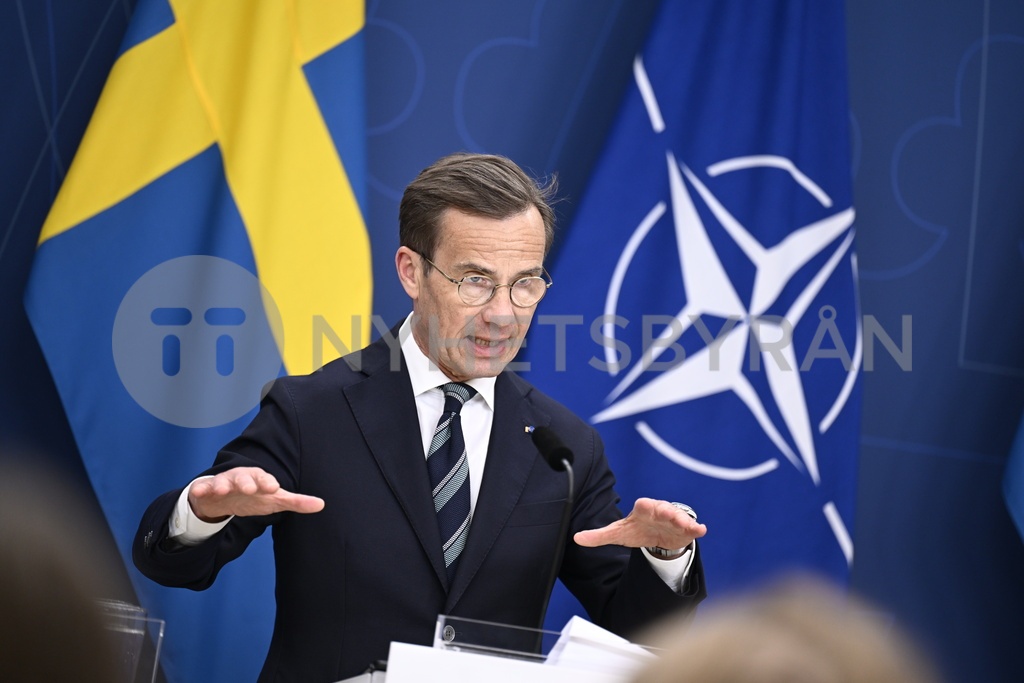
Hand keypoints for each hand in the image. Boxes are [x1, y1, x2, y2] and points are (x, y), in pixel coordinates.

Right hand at [188, 467, 324, 522]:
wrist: (224, 497)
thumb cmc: (254, 496)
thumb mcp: (275, 500)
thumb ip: (296, 502)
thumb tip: (322, 505)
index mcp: (258, 479)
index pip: (264, 478)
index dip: (268, 482)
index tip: (273, 487)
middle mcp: (240, 478)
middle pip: (243, 476)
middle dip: (246, 481)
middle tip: (249, 488)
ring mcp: (222, 483)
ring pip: (222, 481)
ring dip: (221, 484)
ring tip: (221, 490)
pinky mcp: (207, 490)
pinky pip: (202, 488)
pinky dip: (200, 489)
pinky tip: (197, 491)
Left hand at [574, 497, 706, 550]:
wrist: (656, 537)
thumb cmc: (636, 530)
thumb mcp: (617, 533)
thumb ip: (598, 536)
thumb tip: (576, 538)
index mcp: (642, 511)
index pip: (643, 505)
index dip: (644, 505)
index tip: (644, 505)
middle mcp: (659, 512)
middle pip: (663, 508)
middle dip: (667, 511)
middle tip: (670, 514)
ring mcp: (673, 519)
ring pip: (679, 517)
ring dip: (683, 520)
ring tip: (689, 525)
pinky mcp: (684, 529)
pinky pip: (692, 527)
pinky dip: (696, 528)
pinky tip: (701, 530)